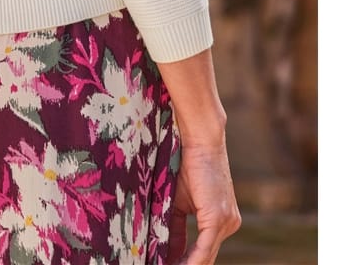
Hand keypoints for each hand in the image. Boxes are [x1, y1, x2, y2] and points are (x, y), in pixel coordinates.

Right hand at [166, 137, 241, 263]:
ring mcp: (226, 223)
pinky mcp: (218, 218)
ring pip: (205, 257)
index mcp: (221, 220)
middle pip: (205, 258)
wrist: (199, 138)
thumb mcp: (178, 200)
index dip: (184, 262)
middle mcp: (229, 224)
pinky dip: (189, 261)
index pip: (202, 251)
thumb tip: (162, 247)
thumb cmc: (186, 162)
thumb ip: (174, 226)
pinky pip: (204, 249)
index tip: (166, 264)